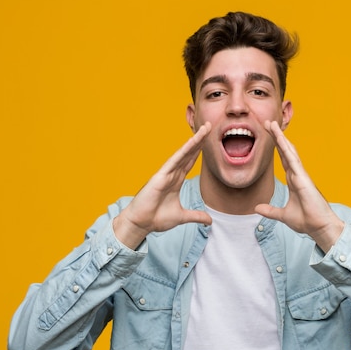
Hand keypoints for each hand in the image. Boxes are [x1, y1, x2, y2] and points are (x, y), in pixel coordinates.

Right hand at [113, 122, 212, 248]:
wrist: (141, 224)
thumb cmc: (156, 218)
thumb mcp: (182, 216)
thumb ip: (196, 216)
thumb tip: (210, 221)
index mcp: (176, 180)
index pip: (190, 161)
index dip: (200, 150)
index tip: (209, 139)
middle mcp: (172, 174)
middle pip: (189, 153)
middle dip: (199, 140)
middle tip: (209, 125)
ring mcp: (165, 173)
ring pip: (183, 153)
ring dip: (195, 140)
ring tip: (204, 128)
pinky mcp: (159, 177)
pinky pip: (174, 161)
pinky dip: (183, 151)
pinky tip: (192, 142)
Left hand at [255, 121, 344, 251]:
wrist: (320, 228)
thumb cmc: (307, 221)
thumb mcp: (283, 215)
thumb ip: (270, 211)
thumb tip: (257, 208)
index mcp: (294, 180)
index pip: (283, 159)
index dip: (276, 147)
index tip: (269, 135)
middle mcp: (298, 175)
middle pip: (285, 151)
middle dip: (277, 137)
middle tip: (268, 123)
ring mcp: (301, 175)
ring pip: (289, 152)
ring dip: (280, 138)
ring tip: (272, 125)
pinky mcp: (304, 179)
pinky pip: (294, 161)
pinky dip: (287, 150)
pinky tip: (281, 140)